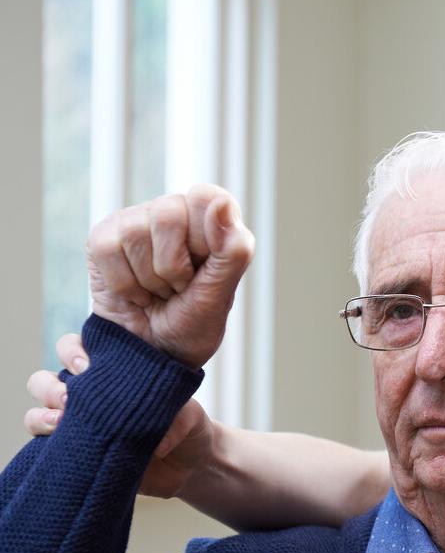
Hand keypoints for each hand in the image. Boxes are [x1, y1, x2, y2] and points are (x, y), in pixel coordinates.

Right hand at [26, 333, 218, 497]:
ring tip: (63, 422)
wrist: (192, 464)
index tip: (87, 365)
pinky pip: (44, 446)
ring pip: (38, 412)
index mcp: (112, 375)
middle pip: (45, 380)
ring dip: (42, 415)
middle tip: (71, 397)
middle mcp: (89, 397)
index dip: (73, 352)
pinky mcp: (79, 454)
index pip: (77, 350)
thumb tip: (157, 444)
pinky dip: (44, 442)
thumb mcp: (190, 415)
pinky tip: (61, 443)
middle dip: (50, 385)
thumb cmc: (188, 426)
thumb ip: (176, 420)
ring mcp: (80, 426)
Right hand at [86, 185, 253, 368]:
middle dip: (173, 267)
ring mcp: (136, 221)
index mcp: (212, 219)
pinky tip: (134, 293)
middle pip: (168, 215)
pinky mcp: (104, 238)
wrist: (154, 355)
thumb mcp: (221, 294)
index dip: (204, 238)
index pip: (206, 197)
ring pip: (135, 233)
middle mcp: (175, 212)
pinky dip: (123, 283)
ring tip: (158, 292)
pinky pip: (107, 248)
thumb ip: (232, 250)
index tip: (203, 269)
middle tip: (178, 288)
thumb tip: (221, 203)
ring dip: (148, 279)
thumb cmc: (193, 323)